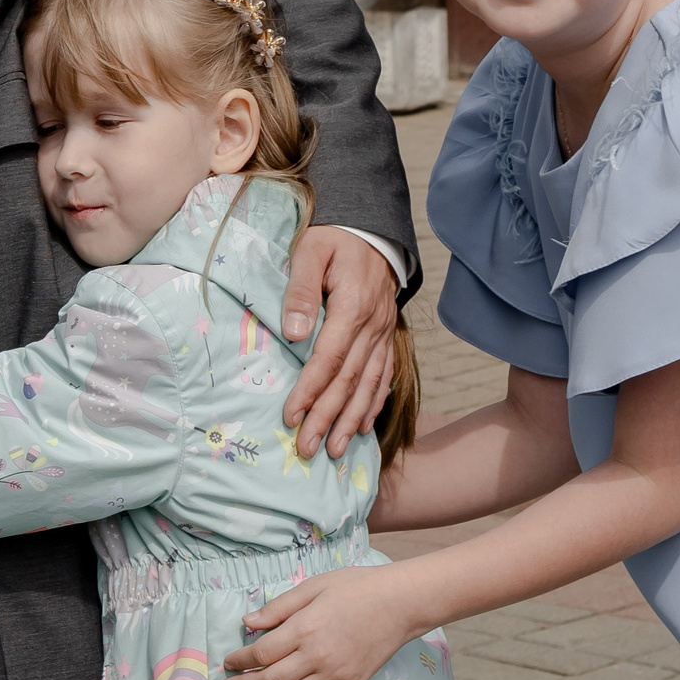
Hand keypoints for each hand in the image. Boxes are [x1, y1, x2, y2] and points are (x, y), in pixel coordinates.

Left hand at [223, 564, 422, 679]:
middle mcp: (316, 657)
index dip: (239, 661)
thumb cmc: (355, 588)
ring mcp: (334, 675)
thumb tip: (247, 623)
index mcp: (304, 629)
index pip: (260, 653)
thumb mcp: (313, 586)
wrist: (399, 604)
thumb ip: (279, 607)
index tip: (227, 663)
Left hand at [281, 226, 398, 458]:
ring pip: (369, 384)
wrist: (373, 229)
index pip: (329, 358)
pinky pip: (384, 374)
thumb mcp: (311, 250)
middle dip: (328, 417)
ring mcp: (384, 332)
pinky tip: (362, 425)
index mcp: (353, 306)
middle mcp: (374, 325)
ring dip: (351, 419)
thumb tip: (293, 332)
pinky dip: (374, 402)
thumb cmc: (335, 239)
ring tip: (336, 449)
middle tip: (308, 448)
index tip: (292, 415)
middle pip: (349, 379)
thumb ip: (301, 289)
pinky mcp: (388, 335)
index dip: (310, 390)